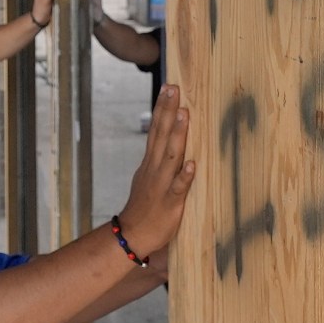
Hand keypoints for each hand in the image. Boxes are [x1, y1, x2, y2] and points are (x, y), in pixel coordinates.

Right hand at [114, 84, 194, 254]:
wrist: (131, 235)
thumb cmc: (144, 207)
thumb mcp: (147, 177)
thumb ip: (158, 160)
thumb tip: (166, 140)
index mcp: (150, 163)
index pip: (155, 130)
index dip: (162, 109)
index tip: (168, 87)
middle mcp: (154, 169)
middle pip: (161, 135)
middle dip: (167, 111)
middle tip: (174, 88)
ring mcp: (161, 185)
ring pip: (170, 156)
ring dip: (177, 134)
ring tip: (184, 114)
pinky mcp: (170, 203)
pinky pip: (178, 187)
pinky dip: (184, 176)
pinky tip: (192, 164)